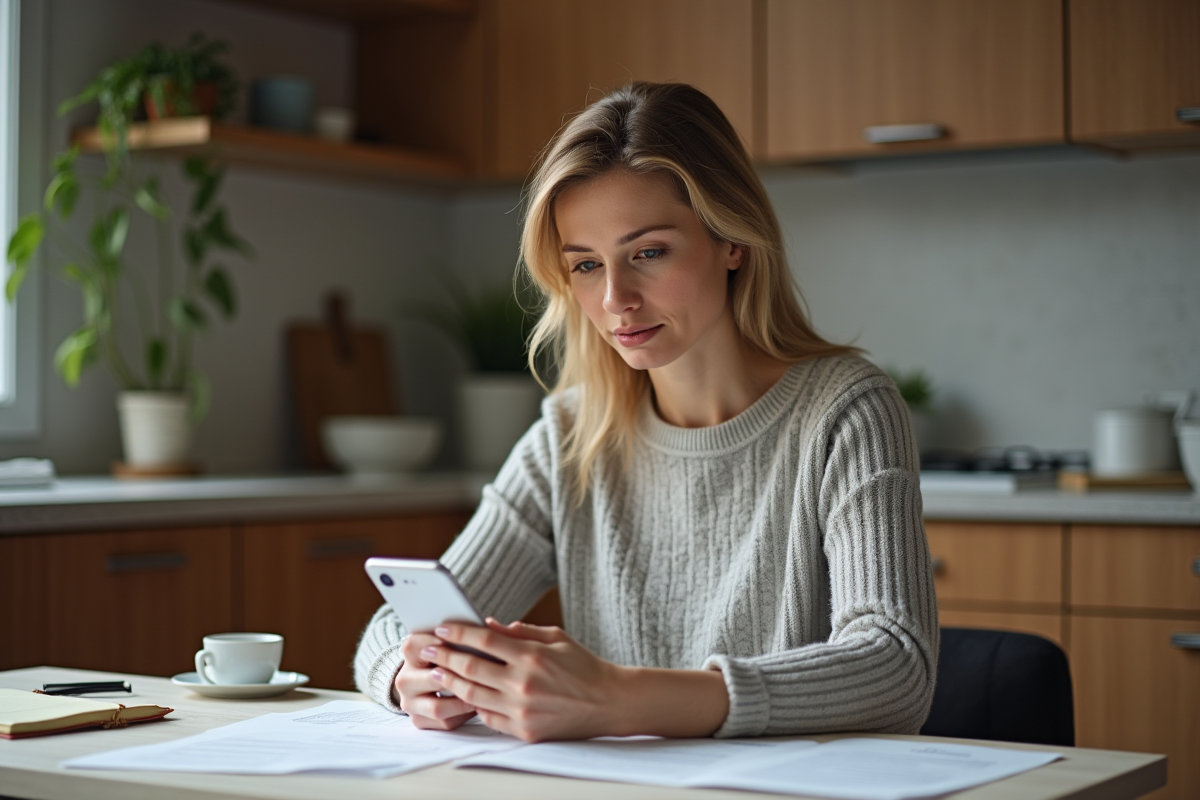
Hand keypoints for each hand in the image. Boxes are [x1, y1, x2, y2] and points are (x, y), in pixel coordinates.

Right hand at [395, 632, 477, 730]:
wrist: (424, 683)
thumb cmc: (446, 656)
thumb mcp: (448, 641)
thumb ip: (464, 632)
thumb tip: (491, 624)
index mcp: (410, 652)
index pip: (416, 644)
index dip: (439, 643)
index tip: (460, 641)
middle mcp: (404, 679)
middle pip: (431, 678)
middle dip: (460, 676)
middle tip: (486, 673)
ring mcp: (410, 703)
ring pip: (438, 707)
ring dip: (464, 701)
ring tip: (485, 693)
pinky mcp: (419, 721)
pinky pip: (445, 722)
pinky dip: (464, 715)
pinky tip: (479, 705)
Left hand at [423, 618, 625, 741]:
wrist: (609, 702)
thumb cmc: (583, 666)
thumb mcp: (556, 637)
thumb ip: (520, 631)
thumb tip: (488, 624)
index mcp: (532, 656)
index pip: (484, 640)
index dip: (459, 632)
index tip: (442, 627)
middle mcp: (524, 684)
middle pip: (471, 668)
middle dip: (444, 656)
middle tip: (426, 649)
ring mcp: (522, 710)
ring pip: (473, 695)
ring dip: (451, 682)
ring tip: (437, 673)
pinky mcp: (525, 731)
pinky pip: (489, 717)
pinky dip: (473, 705)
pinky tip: (463, 695)